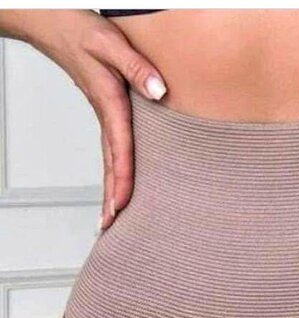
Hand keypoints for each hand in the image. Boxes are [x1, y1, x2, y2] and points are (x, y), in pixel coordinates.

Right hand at [13, 10, 167, 230]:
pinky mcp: (106, 113)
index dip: (122, 180)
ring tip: (110, 221)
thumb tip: (159, 92)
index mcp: (110, 103)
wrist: (53, 22)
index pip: (120, 149)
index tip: (121, 206)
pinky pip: (111, 150)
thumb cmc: (82, 30)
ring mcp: (104, 117)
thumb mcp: (111, 42)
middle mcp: (106, 116)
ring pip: (109, 162)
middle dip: (111, 199)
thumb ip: (137, 66)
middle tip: (110, 229)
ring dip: (109, 192)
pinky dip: (113, 173)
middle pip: (110, 166)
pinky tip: (115, 187)